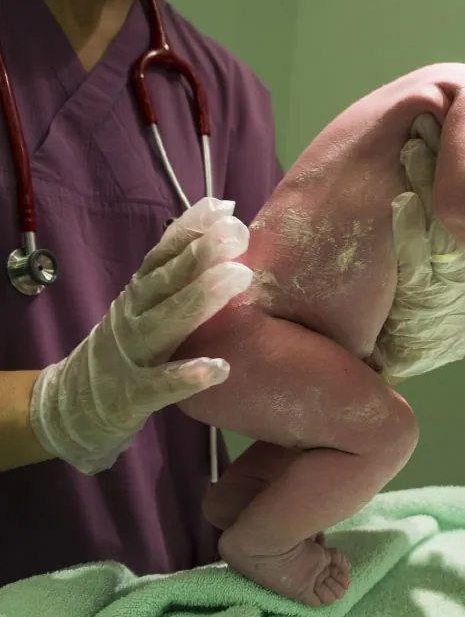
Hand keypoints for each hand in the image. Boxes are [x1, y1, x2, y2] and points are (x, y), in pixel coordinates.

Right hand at [29, 197, 253, 474]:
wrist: (75, 405)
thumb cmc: (130, 346)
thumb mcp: (147, 303)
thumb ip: (179, 267)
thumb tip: (224, 215)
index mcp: (139, 293)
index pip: (162, 255)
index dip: (191, 231)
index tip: (224, 210)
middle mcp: (132, 316)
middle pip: (164, 281)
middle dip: (200, 255)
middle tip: (236, 234)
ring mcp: (130, 354)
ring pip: (163, 323)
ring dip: (199, 299)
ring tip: (237, 277)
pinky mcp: (132, 395)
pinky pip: (161, 385)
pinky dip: (187, 376)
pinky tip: (219, 368)